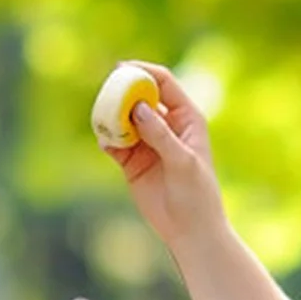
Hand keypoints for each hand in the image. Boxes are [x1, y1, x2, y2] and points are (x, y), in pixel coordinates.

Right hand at [101, 61, 226, 250]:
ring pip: (124, 119)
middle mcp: (166, 125)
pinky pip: (115, 143)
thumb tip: (138, 108)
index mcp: (185, 117)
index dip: (144, 72)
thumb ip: (160, 134)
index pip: (163, 83)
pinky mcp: (132, 162)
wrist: (190, 230)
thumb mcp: (182, 162)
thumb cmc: (197, 194)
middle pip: (140, 96)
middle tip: (107, 92)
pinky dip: (108, 140)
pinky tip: (106, 143)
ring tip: (104, 121)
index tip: (123, 69)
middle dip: (122, 92)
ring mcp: (148, 142)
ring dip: (112, 117)